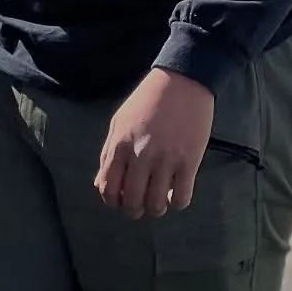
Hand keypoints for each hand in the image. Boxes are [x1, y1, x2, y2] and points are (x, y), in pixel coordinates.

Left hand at [95, 68, 213, 218]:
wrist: (183, 80)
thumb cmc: (148, 99)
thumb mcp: (120, 121)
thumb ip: (109, 153)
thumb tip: (102, 184)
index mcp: (120, 144)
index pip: (109, 188)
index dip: (113, 201)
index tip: (120, 200)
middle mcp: (141, 155)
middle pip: (132, 202)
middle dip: (134, 210)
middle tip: (140, 205)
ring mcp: (166, 159)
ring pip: (156, 204)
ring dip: (155, 209)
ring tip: (158, 201)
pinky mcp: (189, 161)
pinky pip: (181, 198)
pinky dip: (177, 203)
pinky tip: (175, 194)